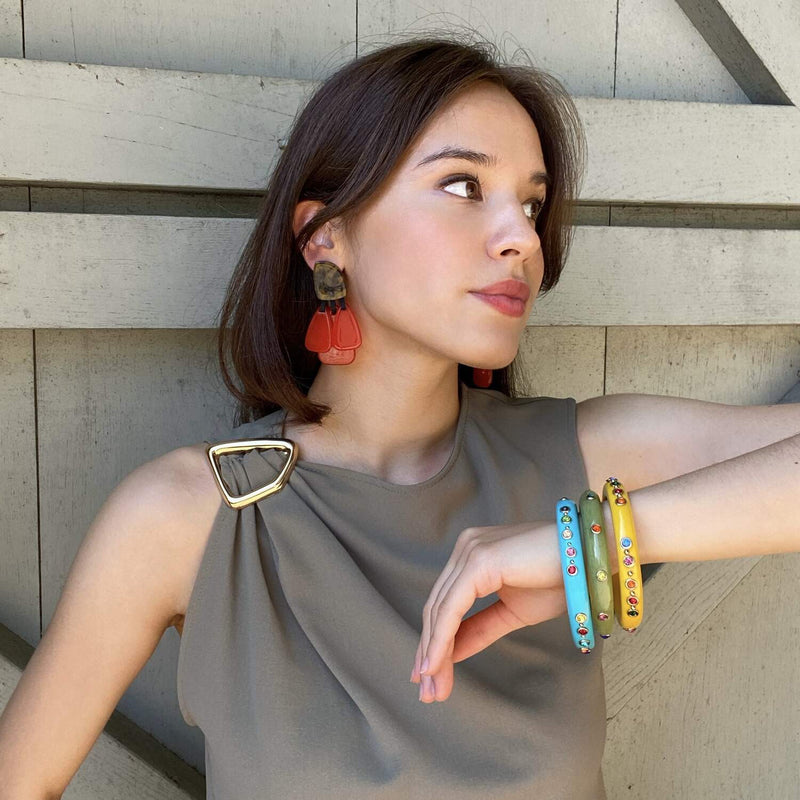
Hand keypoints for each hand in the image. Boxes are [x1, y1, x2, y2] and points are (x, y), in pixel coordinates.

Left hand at [411, 520, 563, 702]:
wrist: (592, 560)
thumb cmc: (561, 580)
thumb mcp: (513, 612)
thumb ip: (479, 628)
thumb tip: (450, 652)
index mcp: (472, 555)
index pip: (444, 603)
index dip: (434, 641)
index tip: (428, 676)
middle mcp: (466, 548)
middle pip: (437, 607)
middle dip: (429, 651)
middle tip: (426, 692)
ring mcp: (470, 551)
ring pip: (440, 610)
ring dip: (433, 652)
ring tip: (432, 688)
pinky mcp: (479, 561)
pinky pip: (452, 607)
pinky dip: (441, 639)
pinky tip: (436, 664)